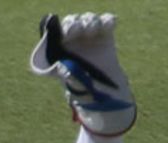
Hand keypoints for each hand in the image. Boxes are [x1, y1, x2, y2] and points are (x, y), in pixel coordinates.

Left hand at [30, 12, 136, 137]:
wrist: (108, 98)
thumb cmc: (86, 94)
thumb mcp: (75, 87)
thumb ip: (68, 76)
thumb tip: (60, 66)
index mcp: (63, 51)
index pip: (58, 32)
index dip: (62, 29)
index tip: (67, 33)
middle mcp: (75, 41)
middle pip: (73, 22)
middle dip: (75, 23)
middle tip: (79, 30)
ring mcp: (91, 36)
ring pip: (89, 19)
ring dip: (90, 21)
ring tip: (93, 30)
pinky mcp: (107, 35)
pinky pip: (107, 21)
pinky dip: (108, 21)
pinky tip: (109, 27)